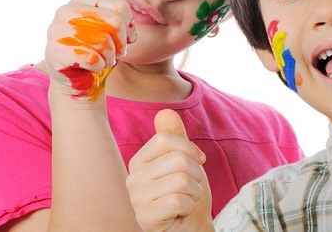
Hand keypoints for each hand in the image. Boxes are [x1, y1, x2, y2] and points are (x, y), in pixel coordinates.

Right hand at [44, 0, 133, 101]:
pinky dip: (98, 67)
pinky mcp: (54, 51)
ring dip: (110, 57)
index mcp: (82, 0)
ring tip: (102, 60)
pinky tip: (90, 67)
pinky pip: (92, 59)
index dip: (129, 26)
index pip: (119, 5)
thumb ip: (120, 22)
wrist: (74, 77)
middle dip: (121, 43)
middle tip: (116, 53)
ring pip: (104, 41)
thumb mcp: (110, 31)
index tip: (127, 39)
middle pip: (114, 21)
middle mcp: (66, 10)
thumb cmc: (95, 51)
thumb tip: (129, 32)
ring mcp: (57, 30)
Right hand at [127, 109, 212, 231]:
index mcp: (139, 161)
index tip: (199, 161)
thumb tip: (165, 111)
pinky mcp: (145, 217)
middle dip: (196, 175)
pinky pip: (178, 200)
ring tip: (185, 200)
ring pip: (182, 180)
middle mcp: (132, 178)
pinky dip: (188, 207)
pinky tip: (180, 212)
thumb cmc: (187, 193)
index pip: (165, 139)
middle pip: (178, 160)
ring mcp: (136, 199)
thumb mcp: (184, 160)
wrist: (191, 225)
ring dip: (194, 192)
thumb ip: (175, 137)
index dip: (190, 149)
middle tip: (190, 188)